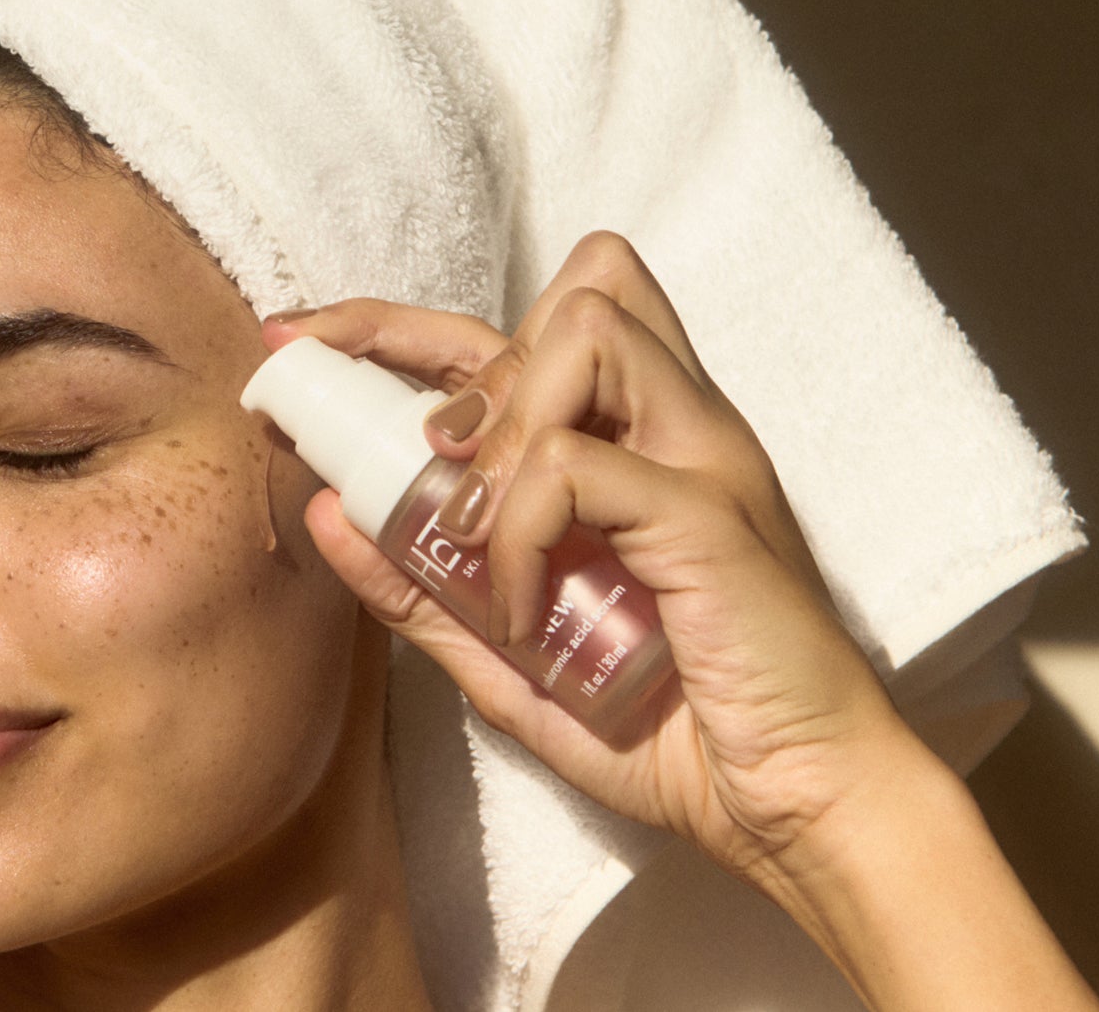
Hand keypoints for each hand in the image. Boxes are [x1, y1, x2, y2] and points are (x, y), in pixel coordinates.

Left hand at [261, 231, 931, 881]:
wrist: (796, 808)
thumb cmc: (680, 735)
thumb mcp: (517, 665)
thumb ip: (427, 593)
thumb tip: (326, 508)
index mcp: (644, 447)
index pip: (528, 322)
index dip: (405, 321)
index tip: (302, 343)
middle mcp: (682, 428)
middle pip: (572, 290)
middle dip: (450, 355)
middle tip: (423, 465)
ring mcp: (705, 458)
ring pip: (580, 330)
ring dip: (498, 428)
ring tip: (478, 538)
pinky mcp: (708, 512)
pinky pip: (573, 463)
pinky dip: (518, 532)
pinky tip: (522, 611)